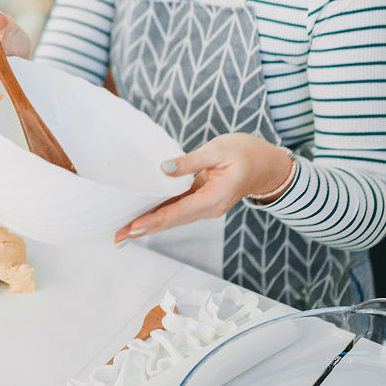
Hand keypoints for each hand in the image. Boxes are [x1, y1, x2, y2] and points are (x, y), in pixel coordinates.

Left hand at [113, 134, 294, 242]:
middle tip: (117, 236)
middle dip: (144, 229)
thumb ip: (190, 161)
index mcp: (215, 196)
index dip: (155, 219)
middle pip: (172, 222)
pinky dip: (158, 215)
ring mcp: (205, 208)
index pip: (179, 211)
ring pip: (173, 219)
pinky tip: (141, 217)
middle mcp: (209, 208)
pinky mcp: (201, 202)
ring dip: (148, 225)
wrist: (267, 165)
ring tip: (122, 232)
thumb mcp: (218, 149)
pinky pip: (177, 211)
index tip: (134, 225)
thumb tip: (163, 169)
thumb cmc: (246, 152)